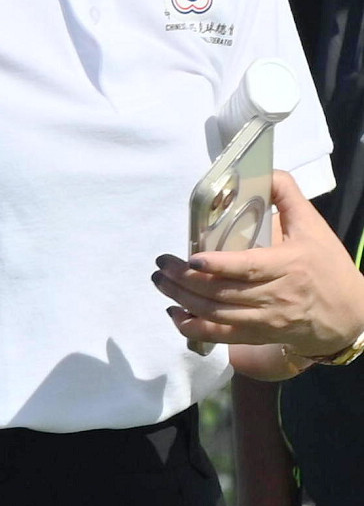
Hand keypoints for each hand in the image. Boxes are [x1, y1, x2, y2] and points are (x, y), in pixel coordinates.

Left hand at [157, 172, 363, 374]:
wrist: (350, 313)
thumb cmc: (328, 266)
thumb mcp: (314, 227)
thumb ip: (288, 195)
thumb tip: (264, 170)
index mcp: (290, 265)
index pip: (249, 268)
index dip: (218, 266)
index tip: (191, 258)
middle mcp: (277, 295)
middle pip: (223, 292)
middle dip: (185, 280)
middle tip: (161, 264)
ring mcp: (267, 319)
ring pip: (216, 313)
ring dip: (182, 299)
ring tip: (160, 281)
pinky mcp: (259, 335)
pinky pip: (221, 336)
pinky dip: (193, 328)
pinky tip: (175, 313)